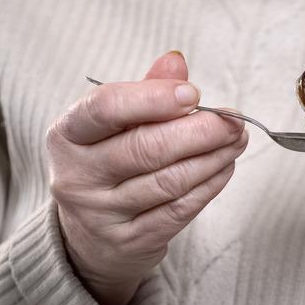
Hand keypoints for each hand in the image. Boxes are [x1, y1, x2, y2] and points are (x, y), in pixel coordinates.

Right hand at [46, 51, 247, 304]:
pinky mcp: (128, 242)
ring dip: (212, 158)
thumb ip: (145, 91)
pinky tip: (224, 168)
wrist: (90, 236)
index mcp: (67, 134)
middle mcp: (76, 176)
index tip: (193, 94)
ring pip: (168, 181)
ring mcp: (100, 214)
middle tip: (232, 120)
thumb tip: (175, 62)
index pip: (105, 108)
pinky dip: (208, 187)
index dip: (152, 99)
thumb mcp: (114, 125)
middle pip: (145, 148)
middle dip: (199, 131)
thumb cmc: (108, 164)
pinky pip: (178, 211)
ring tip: (237, 140)